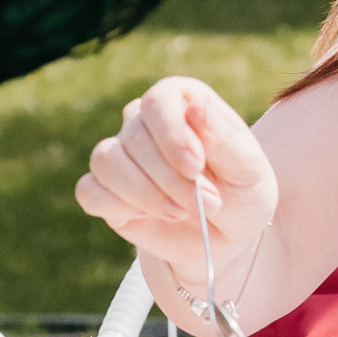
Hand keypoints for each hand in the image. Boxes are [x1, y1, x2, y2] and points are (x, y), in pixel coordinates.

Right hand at [75, 77, 277, 316]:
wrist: (227, 235)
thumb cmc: (242, 193)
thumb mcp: (248, 168)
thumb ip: (223, 138)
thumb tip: (196, 108)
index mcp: (181, 101)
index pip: (157, 102)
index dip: (171, 134)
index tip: (195, 167)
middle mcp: (144, 121)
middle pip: (134, 137)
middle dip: (171, 179)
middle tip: (207, 203)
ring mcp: (121, 154)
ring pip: (106, 161)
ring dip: (145, 194)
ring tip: (181, 212)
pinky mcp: (105, 190)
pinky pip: (89, 191)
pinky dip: (118, 207)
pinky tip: (148, 216)